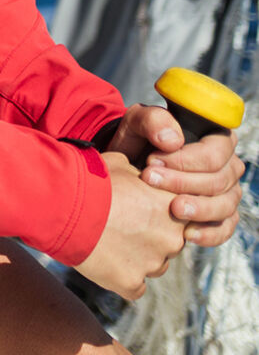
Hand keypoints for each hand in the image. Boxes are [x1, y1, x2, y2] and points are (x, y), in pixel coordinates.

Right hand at [73, 152, 183, 299]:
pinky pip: (133, 288)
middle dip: (148, 237)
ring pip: (153, 266)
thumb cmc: (89, 179)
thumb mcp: (121, 165)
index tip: (135, 210)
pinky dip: (121, 278)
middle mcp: (173, 238)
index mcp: (175, 207)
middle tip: (120, 226)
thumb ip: (142, 177)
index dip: (155, 214)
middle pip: (168, 243)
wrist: (62, 203)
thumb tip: (142, 179)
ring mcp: (153, 262)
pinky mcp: (130, 282)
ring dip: (136, 258)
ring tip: (107, 243)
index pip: (179, 217)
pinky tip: (103, 262)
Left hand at [104, 103, 244, 246]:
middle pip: (219, 180)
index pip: (215, 152)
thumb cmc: (137, 140)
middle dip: (183, 182)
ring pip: (225, 205)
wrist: (127, 167)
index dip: (187, 160)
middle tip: (149, 179)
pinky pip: (224, 229)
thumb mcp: (136, 122)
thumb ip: (152, 120)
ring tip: (172, 209)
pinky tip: (187, 234)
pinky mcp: (218, 216)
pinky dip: (209, 234)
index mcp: (215, 139)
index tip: (152, 160)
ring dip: (199, 209)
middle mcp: (227, 167)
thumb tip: (173, 140)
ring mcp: (226, 193)